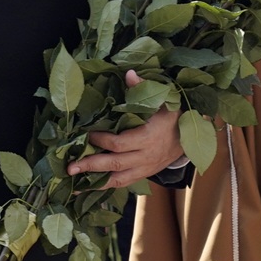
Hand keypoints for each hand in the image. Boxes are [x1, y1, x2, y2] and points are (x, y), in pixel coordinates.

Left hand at [67, 70, 183, 187]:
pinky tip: (89, 187)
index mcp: (148, 137)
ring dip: (95, 182)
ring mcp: (144, 168)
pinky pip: (123, 183)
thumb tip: (129, 73)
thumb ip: (144, 89)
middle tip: (70, 167)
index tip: (85, 134)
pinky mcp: (143, 175)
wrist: (191, 139)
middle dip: (91, 165)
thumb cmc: (174, 117)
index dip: (101, 140)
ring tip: (74, 184)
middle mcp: (145, 156)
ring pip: (118, 179)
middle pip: (114, 163)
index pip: (119, 143)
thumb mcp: (164, 101)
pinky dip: (106, 186)